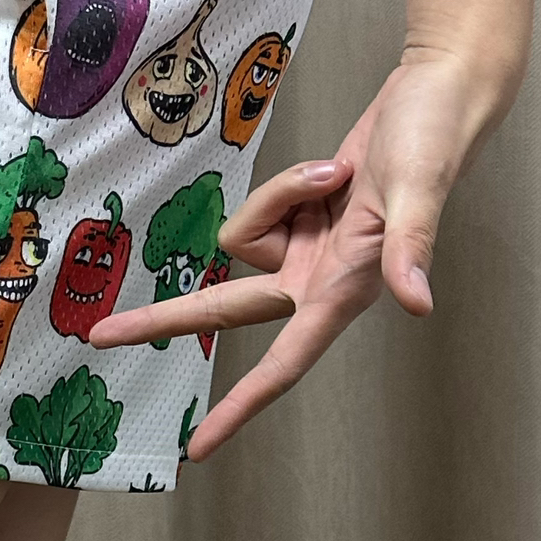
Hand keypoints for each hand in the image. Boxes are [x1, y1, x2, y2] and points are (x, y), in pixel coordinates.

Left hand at [90, 46, 514, 460]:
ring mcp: (308, 252)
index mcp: (344, 291)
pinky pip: (262, 207)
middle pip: (224, 310)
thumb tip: (418, 304)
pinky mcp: (303, 221)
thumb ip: (411, 250)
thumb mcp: (420, 189)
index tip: (199, 446)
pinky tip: (333, 172)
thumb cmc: (437, 140)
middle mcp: (320, 282)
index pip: (283, 365)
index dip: (241, 408)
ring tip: (338, 173)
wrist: (441, 93)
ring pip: (243, 238)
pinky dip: (288, 185)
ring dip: (280, 196)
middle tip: (99, 338)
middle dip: (164, 317)